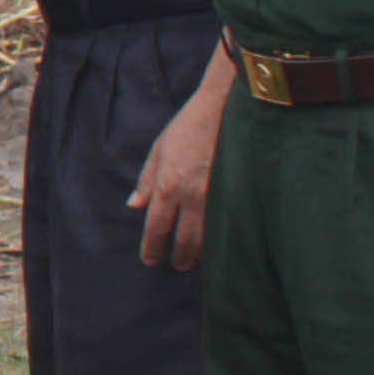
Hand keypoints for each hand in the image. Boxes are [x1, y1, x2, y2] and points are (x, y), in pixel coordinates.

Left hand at [128, 79, 221, 269]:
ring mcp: (218, 196)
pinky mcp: (238, 192)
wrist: (224, 108)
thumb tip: (135, 206)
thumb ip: (147, 181)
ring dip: (203, 253)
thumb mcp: (159, 150)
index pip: (157, 228)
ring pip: (211, 238)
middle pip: (185, 241)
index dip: (152, 248)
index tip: (151, 260)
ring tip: (197, 259)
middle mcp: (193, 196)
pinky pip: (228, 224)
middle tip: (178, 266)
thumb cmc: (188, 127)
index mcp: (169, 185)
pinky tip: (219, 243)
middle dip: (180, 258)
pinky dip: (223, 237)